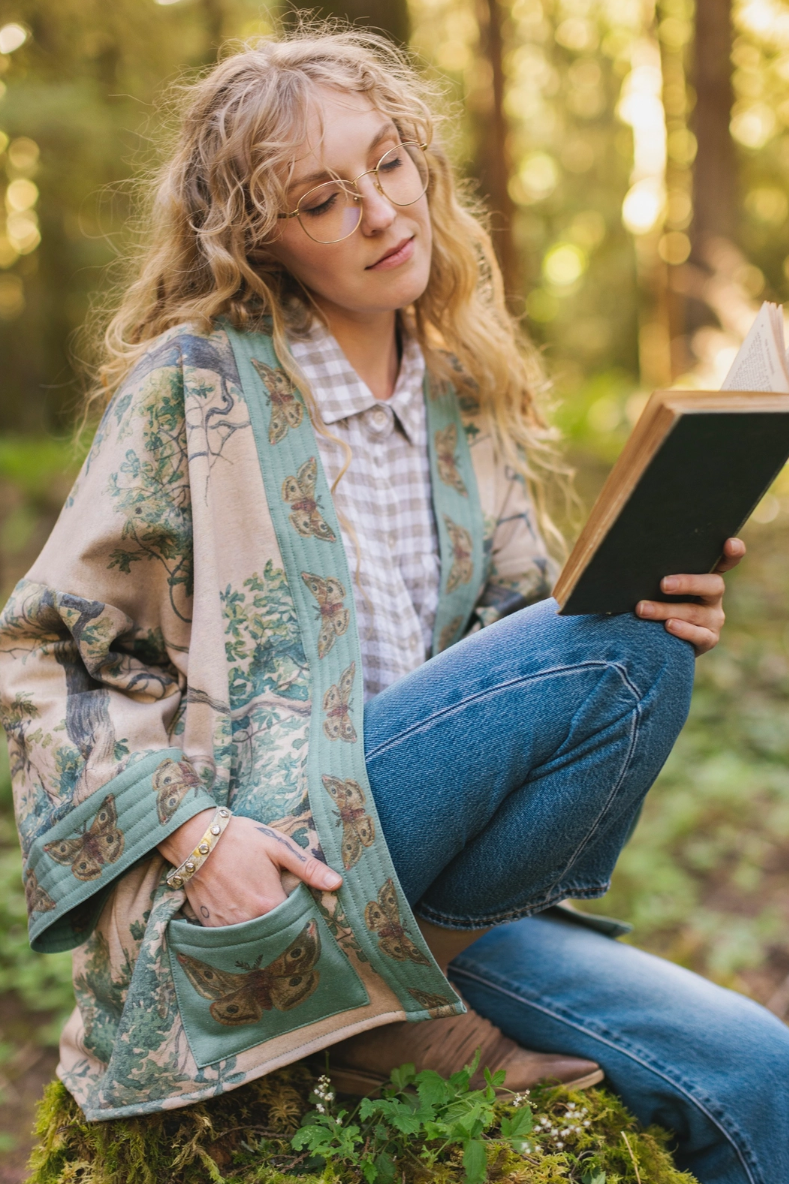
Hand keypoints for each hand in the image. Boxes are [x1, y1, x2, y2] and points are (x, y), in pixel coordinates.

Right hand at [157, 811, 341, 927]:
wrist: (196, 837)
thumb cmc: (241, 838)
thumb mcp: (279, 847)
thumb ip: (308, 868)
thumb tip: (337, 884)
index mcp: (268, 903)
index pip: (295, 924)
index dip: (301, 918)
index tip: (305, 911)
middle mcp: (247, 921)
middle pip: (273, 933)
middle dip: (282, 926)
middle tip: (283, 910)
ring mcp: (226, 925)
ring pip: (252, 936)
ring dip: (260, 929)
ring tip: (260, 908)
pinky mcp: (209, 924)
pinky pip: (231, 935)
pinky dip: (240, 928)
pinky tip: (242, 911)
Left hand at [635, 537, 745, 655]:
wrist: (658, 637)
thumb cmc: (656, 600)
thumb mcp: (659, 585)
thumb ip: (658, 573)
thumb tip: (633, 562)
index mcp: (705, 575)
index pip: (726, 561)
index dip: (733, 552)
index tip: (730, 544)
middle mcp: (714, 595)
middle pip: (714, 585)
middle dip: (688, 583)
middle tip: (663, 584)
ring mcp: (714, 618)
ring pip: (695, 612)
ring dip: (666, 610)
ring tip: (642, 609)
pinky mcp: (708, 639)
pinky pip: (699, 635)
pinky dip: (683, 630)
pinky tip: (668, 625)